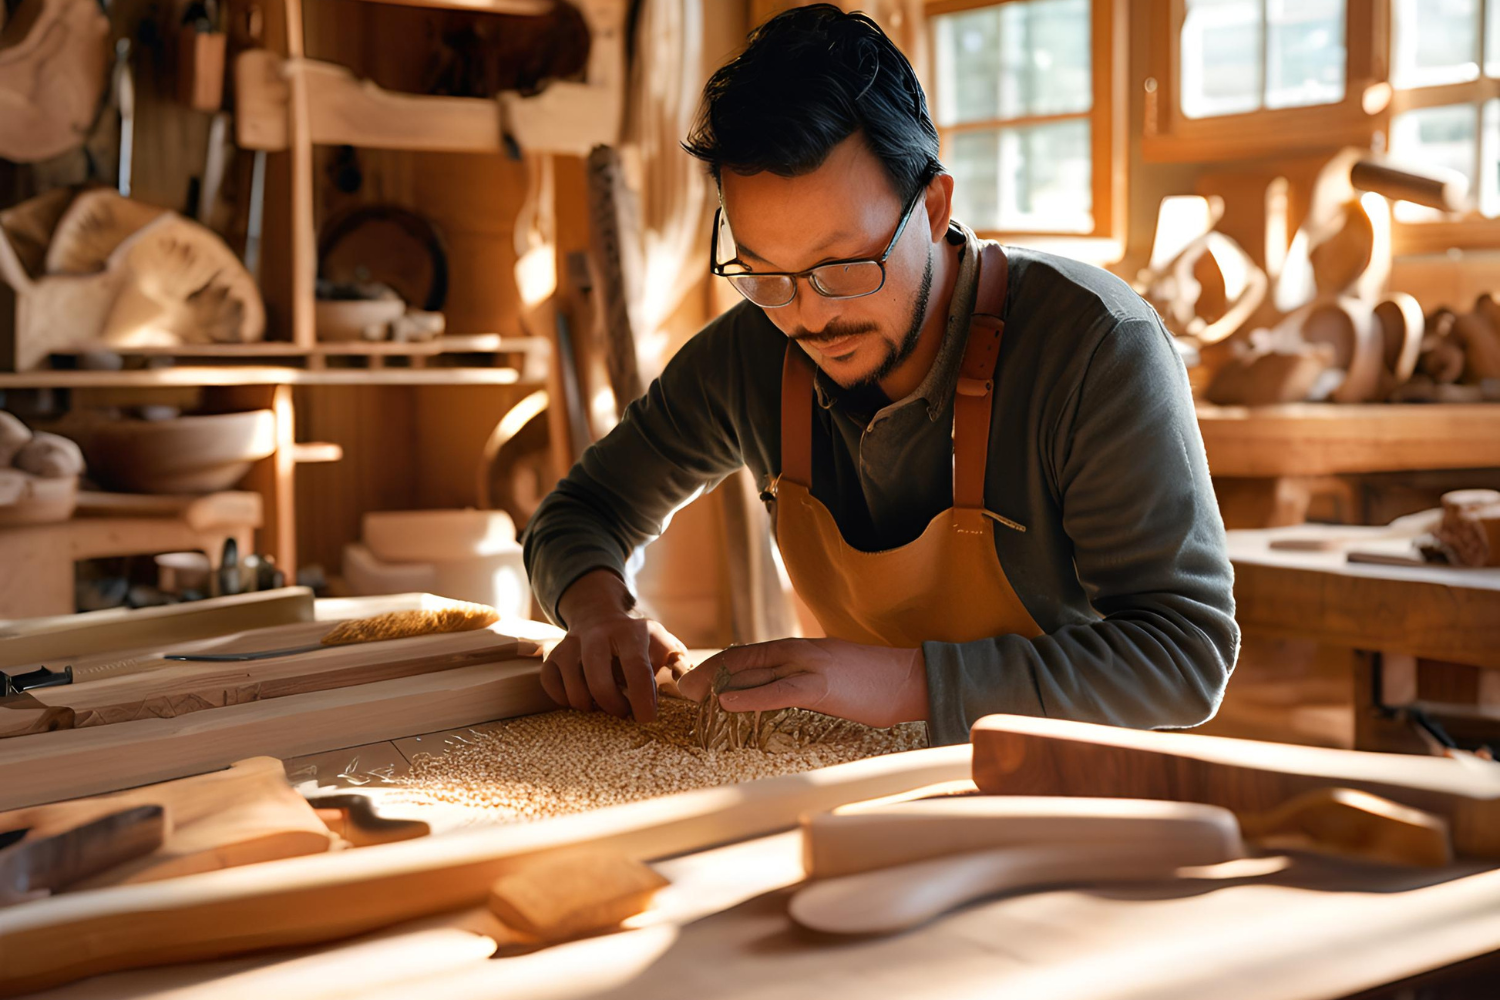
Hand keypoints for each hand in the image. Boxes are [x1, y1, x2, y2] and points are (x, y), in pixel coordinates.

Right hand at [543, 569, 690, 722]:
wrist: (599, 615)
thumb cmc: (638, 641)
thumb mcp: (663, 644)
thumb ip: (680, 665)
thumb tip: (693, 688)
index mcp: (632, 634)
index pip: (637, 669)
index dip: (642, 699)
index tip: (646, 719)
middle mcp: (598, 635)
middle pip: (598, 681)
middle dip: (612, 705)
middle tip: (622, 712)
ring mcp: (572, 644)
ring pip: (574, 689)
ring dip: (590, 706)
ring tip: (603, 703)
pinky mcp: (553, 656)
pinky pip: (552, 687)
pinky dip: (566, 699)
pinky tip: (582, 696)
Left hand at [676, 638, 928, 729]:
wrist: (910, 679)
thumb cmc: (874, 683)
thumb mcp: (830, 674)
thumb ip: (802, 679)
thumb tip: (776, 693)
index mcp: (800, 649)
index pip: (749, 652)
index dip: (719, 665)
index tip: (697, 679)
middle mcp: (799, 651)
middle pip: (743, 658)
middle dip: (709, 673)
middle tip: (683, 688)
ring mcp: (810, 665)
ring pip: (754, 669)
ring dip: (719, 682)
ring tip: (694, 696)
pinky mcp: (821, 686)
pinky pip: (778, 690)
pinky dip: (750, 696)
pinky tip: (728, 703)